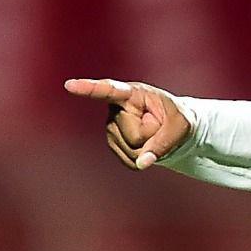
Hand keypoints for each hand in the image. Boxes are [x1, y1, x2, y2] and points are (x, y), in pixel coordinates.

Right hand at [62, 77, 190, 169]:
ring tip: (153, 134)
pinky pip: (130, 161)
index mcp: (133, 94)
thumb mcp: (181, 126)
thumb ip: (164, 143)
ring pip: (132, 150)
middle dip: (153, 137)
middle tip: (160, 126)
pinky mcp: (113, 143)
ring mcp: (111, 127)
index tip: (70, 85)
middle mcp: (116, 108)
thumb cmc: (178, 119)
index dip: (88, 88)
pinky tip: (146, 147)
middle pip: (134, 135)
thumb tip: (142, 164)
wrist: (173, 128)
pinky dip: (143, 159)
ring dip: (149, 148)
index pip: (109, 90)